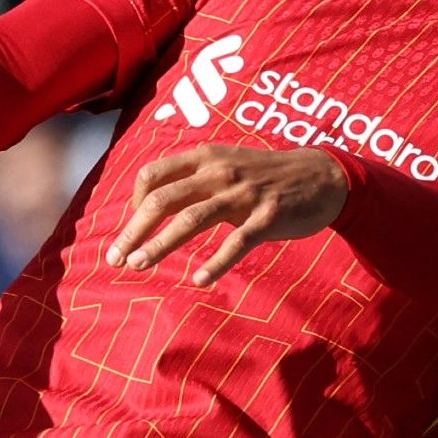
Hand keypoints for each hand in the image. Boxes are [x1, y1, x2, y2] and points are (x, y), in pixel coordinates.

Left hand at [106, 145, 346, 285]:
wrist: (322, 175)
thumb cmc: (266, 175)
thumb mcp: (227, 163)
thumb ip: (193, 176)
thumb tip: (153, 201)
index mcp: (205, 157)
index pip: (152, 174)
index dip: (133, 202)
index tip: (132, 227)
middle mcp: (219, 172)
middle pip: (163, 200)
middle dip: (133, 230)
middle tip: (115, 258)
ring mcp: (244, 195)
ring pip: (191, 219)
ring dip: (160, 244)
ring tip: (138, 265)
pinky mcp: (268, 217)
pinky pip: (237, 242)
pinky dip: (216, 262)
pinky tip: (199, 280)